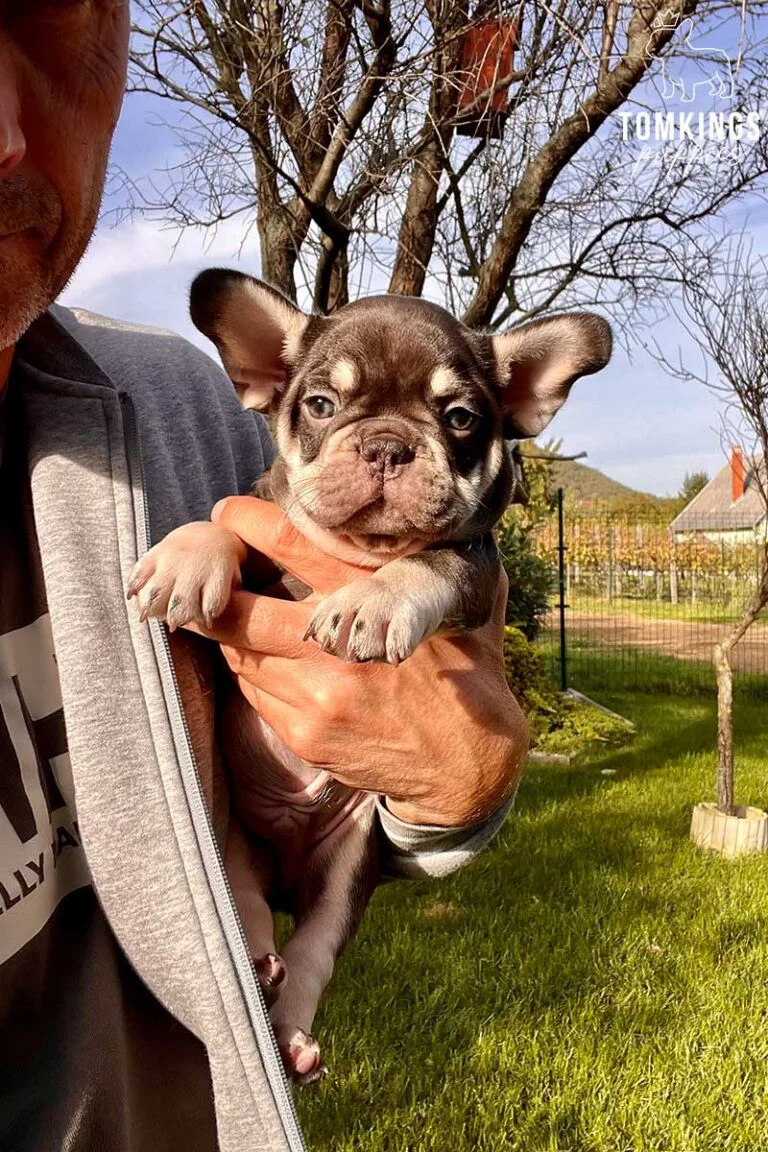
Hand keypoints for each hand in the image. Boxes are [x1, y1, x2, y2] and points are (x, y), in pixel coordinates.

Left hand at [188, 497, 528, 826]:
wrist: (467, 765)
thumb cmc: (466, 675)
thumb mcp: (458, 606)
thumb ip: (432, 563)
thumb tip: (418, 517)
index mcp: (374, 604)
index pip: (292, 546)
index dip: (248, 524)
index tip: (228, 513)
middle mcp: (339, 650)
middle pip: (243, 612)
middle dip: (215, 593)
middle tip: (204, 578)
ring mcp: (317, 697)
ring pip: (244, 655)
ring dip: (236, 635)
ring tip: (238, 619)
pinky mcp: (306, 735)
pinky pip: (257, 695)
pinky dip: (257, 674)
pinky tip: (271, 665)